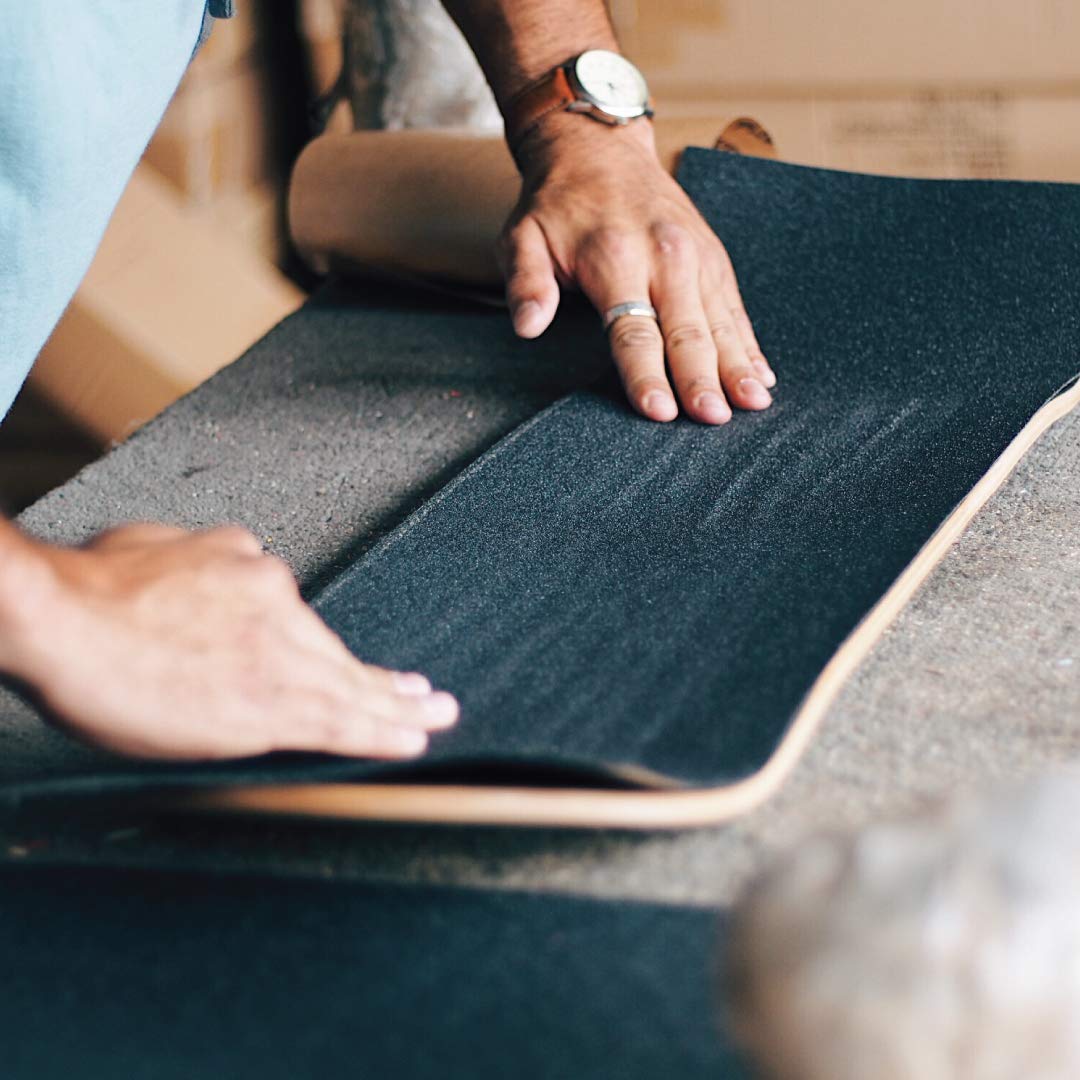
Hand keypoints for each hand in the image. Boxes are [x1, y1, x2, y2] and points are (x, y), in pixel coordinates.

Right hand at [0, 524, 456, 760]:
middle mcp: (278, 607)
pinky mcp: (268, 703)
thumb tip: (227, 560)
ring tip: (432, 719)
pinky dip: (379, 732)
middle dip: (387, 681)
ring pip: (350, 688)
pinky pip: (338, 721)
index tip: (364, 664)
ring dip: (397, 707)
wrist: (60, 619)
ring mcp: (279, 655)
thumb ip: (205, 557)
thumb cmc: (90, 585)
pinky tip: (408, 740)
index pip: (306, 622)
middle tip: (429, 698)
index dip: (338, 650)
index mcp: (251, 571)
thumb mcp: (160, 542)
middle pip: (340, 654)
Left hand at [500, 113, 775, 423]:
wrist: (598, 147)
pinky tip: (762, 375)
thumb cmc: (556, 205)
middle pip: (686, 330)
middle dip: (701, 379)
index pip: (632, 331)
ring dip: (738, 365)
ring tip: (754, 403)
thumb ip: (526, 283)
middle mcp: (664, 256)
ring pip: (720, 320)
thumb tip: (528, 326)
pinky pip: (735, 307)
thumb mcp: (522, 237)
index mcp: (614, 258)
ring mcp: (696, 256)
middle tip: (714, 419)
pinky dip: (749, 343)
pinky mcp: (714, 257)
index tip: (659, 412)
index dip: (646, 374)